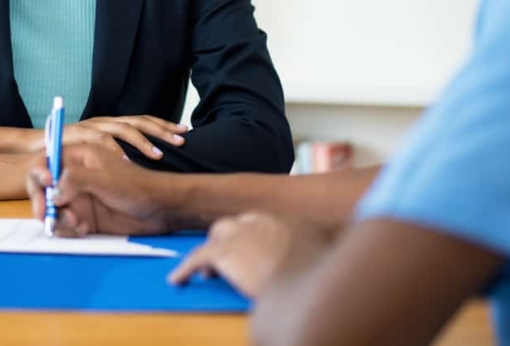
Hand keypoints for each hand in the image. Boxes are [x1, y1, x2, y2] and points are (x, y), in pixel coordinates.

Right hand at [26, 143, 172, 235]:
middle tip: (44, 214)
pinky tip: (83, 228)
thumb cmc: (136, 187)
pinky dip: (69, 228)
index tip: (44, 184)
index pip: (47, 159)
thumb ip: (74, 180)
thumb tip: (51, 192)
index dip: (39, 171)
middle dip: (41, 200)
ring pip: (53, 208)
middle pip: (44, 187)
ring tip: (75, 222)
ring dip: (58, 217)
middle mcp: (75, 177)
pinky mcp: (84, 217)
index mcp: (79, 157)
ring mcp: (79, 198)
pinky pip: (65, 224)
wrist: (160, 210)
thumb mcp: (103, 178)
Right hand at [61, 115, 187, 159]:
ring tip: (159, 155)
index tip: (184, 131)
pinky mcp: (79, 136)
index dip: (163, 125)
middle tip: (182, 140)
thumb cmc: (67, 154)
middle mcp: (104, 123)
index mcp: (111, 125)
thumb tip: (140, 162)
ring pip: (122, 130)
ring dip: (142, 142)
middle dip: (161, 131)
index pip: (142, 121)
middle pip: (138, 122)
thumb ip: (114, 153)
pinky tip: (127, 163)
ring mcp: (92, 127)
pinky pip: (100, 142)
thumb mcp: (96, 153)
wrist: (35, 150)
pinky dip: (114, 152)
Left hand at [167, 212, 329, 297]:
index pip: (264, 225)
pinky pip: (196, 257)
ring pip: (219, 235)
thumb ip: (323, 243)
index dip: (255, 240)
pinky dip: (185, 269)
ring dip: (215, 252)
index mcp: (286, 221)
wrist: (302, 288)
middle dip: (234, 243)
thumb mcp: (329, 255)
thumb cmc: (318, 279)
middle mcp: (261, 221)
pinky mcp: (222, 251)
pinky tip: (177, 279)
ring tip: (212, 271)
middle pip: (239, 225)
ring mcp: (240, 233)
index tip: (254, 252)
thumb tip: (332, 239)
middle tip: (234, 261)